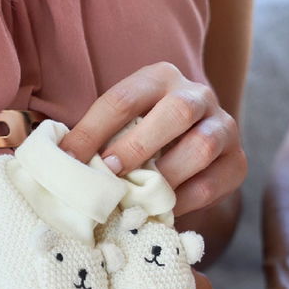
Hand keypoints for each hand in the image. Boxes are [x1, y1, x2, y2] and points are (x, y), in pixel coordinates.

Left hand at [59, 62, 246, 215]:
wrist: (188, 152)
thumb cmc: (138, 140)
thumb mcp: (116, 129)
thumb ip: (93, 141)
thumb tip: (50, 163)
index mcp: (159, 78)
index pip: (123, 98)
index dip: (92, 131)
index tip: (68, 161)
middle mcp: (197, 95)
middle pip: (177, 112)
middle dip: (139, 146)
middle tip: (110, 174)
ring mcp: (223, 127)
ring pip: (202, 146)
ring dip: (165, 175)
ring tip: (136, 198)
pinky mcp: (237, 161)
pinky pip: (214, 181)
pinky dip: (185, 199)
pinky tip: (160, 210)